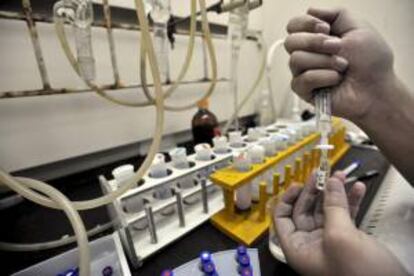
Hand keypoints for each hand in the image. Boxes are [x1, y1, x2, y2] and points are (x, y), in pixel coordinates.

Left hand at [274, 171, 407, 275]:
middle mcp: (310, 244)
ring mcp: (330, 242)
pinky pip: (345, 216)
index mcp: (298, 247)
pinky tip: (358, 188)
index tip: (299, 184)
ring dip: (335, 193)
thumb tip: (330, 181)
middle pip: (305, 210)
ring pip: (327, 211)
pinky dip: (351, 202)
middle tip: (322, 174)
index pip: (283, 218)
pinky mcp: (349, 240)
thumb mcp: (340, 237)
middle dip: (314, 191)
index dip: (288, 199)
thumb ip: (333, 207)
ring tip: (342, 175)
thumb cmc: (358, 271)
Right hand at [285, 8, 395, 121]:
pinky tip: (335, 80)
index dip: (306, 24)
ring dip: (324, 61)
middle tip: (337, 47)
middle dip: (315, 42)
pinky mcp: (304, 91)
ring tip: (342, 67)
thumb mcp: (358, 28)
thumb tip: (310, 10)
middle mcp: (308, 54)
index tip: (326, 28)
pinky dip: (323, 77)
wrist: (376, 89)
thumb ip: (335, 14)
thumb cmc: (371, 63)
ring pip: (296, 59)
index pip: (294, 25)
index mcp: (317, 38)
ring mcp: (304, 73)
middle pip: (290, 41)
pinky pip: (302, 79)